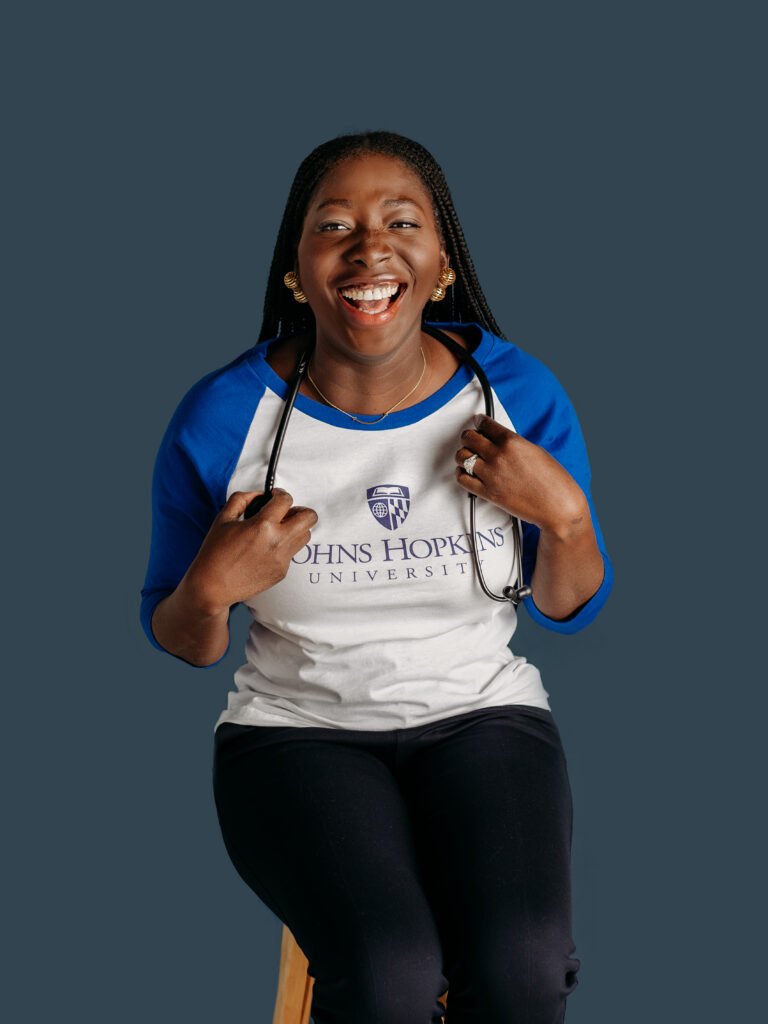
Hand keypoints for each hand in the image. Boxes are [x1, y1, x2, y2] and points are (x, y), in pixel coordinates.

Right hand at [181, 488, 317, 612]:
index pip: (286, 500)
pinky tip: (265, 549)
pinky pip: (292, 553)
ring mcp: (282, 559)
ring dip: (296, 528)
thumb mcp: (224, 518)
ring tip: (278, 530)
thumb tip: (260, 494)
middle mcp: (277, 542)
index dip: (280, 493)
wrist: (212, 586)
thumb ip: (243, 499)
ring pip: (305, 536)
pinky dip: (283, 546)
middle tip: (285, 512)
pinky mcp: (282, 572)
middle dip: (300, 509)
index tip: (275, 495)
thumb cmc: (215, 552)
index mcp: (262, 526)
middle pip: (309, 517)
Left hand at [455, 415, 588, 537]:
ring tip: (469, 456)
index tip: (478, 422)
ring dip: (463, 455)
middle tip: (472, 439)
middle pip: (469, 438)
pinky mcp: (487, 493)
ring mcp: (491, 475)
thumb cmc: (553, 480)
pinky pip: (462, 479)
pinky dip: (461, 473)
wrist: (558, 506)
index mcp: (512, 442)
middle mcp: (499, 456)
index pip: (485, 424)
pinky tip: (467, 472)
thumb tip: (498, 440)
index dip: (479, 422)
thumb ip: (514, 443)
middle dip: (469, 437)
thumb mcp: (535, 451)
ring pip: (461, 456)